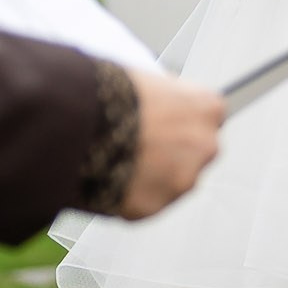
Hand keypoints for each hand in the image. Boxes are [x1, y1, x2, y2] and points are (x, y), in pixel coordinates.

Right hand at [118, 70, 224, 218]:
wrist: (80, 123)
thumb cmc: (110, 95)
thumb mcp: (146, 80)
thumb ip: (165, 98)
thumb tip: (159, 104)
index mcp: (207, 107)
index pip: (208, 116)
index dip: (181, 119)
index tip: (166, 121)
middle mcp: (205, 145)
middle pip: (196, 151)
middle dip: (172, 150)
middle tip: (139, 142)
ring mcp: (183, 179)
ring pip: (172, 181)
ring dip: (153, 175)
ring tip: (116, 159)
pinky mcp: (155, 206)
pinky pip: (145, 202)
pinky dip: (129, 194)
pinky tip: (108, 176)